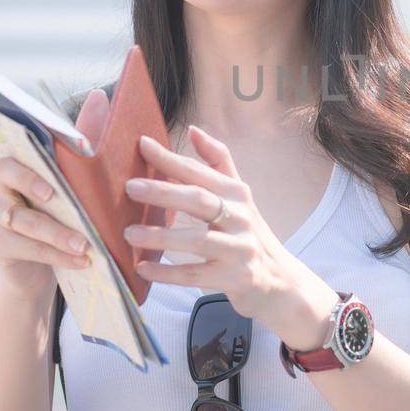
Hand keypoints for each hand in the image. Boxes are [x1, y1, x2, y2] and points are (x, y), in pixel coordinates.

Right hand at [0, 87, 109, 298]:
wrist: (41, 260)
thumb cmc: (61, 207)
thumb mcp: (74, 175)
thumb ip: (81, 137)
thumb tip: (99, 95)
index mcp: (13, 162)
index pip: (10, 157)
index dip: (27, 168)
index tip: (50, 185)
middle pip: (8, 182)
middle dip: (36, 191)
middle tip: (61, 204)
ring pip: (20, 221)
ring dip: (56, 234)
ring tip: (86, 245)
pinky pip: (25, 248)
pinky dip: (55, 255)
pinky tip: (81, 261)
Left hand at [124, 124, 339, 348]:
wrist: (280, 281)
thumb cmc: (248, 235)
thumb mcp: (238, 198)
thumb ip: (218, 163)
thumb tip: (192, 129)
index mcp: (237, 194)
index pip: (200, 172)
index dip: (172, 158)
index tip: (142, 144)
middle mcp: (241, 218)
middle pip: (199, 200)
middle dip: (164, 192)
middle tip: (130, 187)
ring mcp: (240, 249)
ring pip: (197, 240)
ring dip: (161, 237)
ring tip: (129, 233)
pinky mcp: (236, 278)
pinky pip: (196, 274)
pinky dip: (168, 272)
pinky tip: (143, 268)